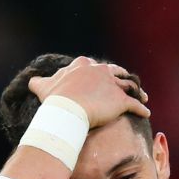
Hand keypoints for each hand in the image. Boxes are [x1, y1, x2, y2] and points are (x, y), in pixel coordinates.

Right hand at [30, 56, 151, 129]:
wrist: (67, 109)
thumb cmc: (55, 98)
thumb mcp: (43, 87)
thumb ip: (39, 82)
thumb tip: (32, 81)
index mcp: (84, 65)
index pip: (94, 65)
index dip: (100, 71)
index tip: (103, 75)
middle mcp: (101, 71)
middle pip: (115, 71)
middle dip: (121, 76)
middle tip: (125, 82)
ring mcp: (112, 85)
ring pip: (129, 85)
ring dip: (137, 91)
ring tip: (143, 97)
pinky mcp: (121, 101)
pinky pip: (135, 105)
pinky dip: (141, 109)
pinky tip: (146, 113)